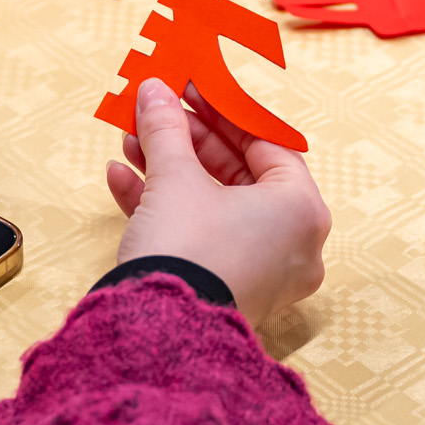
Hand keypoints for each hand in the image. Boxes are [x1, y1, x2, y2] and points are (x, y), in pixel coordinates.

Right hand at [106, 78, 331, 328]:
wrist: (158, 336)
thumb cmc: (186, 253)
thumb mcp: (174, 177)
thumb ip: (166, 127)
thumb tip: (155, 90)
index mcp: (301, 209)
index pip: (268, 143)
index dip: (223, 110)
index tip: (192, 88)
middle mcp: (293, 242)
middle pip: (239, 173)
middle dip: (188, 140)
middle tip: (158, 111)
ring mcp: (263, 271)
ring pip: (215, 205)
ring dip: (169, 170)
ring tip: (130, 142)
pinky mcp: (229, 290)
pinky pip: (203, 237)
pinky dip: (167, 208)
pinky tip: (122, 180)